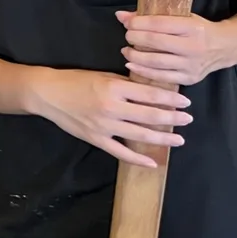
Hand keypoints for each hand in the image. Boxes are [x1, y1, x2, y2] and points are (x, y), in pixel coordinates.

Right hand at [28, 66, 192, 167]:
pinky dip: (138, 159)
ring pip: (139, 134)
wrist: (48, 94)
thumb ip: (126, 84)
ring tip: (179, 139)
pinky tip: (153, 162)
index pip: (149, 94)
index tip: (185, 103)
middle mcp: (111, 107)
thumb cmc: (75, 81)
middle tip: (188, 120)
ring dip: (162, 138)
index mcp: (114, 88)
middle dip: (172, 118)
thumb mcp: (102, 75)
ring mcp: (104, 126)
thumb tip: (150, 91)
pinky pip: (120, 152)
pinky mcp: (96, 139)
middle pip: (149, 115)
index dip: (170, 99)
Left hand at [117, 10, 233, 86]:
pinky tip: (132, 65)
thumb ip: (152, 17)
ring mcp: (191, 65)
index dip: (139, 23)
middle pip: (156, 43)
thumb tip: (121, 16)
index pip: (159, 25)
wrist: (225, 47)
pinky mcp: (189, 79)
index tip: (127, 23)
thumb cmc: (199, 29)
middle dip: (135, 39)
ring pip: (156, 62)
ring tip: (126, 51)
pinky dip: (143, 71)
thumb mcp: (182, 17)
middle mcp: (193, 47)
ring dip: (135, 57)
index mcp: (192, 27)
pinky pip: (161, 77)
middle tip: (127, 36)